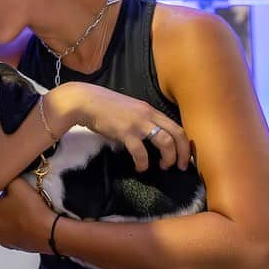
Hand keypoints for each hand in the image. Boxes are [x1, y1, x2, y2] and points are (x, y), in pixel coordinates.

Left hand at [0, 178, 55, 253]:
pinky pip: (4, 239)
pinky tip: (15, 225)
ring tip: (2, 217)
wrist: (49, 231)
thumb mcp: (17, 184)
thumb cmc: (33, 209)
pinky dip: (6, 233)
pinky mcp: (15, 246)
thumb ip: (5, 178)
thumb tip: (0, 177)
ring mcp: (4, 239)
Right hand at [48, 82, 191, 171]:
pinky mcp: (125, 132)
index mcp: (150, 110)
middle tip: (182, 166)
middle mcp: (148, 115)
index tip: (184, 156)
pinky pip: (141, 151)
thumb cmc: (103, 106)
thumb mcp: (129, 110)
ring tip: (164, 166)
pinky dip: (143, 162)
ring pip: (165, 142)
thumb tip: (148, 137)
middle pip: (177, 134)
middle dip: (183, 153)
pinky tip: (140, 167)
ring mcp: (138, 123)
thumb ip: (141, 120)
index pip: (176, 126)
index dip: (184, 143)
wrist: (84, 101)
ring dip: (169, 157)